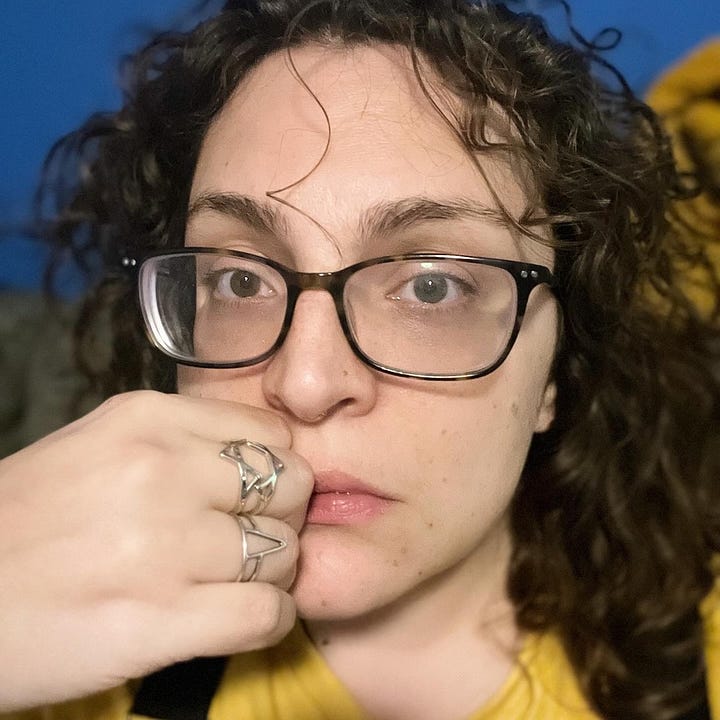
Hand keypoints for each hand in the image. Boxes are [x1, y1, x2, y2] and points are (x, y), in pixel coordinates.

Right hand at [0, 391, 312, 710]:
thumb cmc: (30, 518)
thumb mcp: (102, 445)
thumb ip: (184, 441)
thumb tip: (266, 456)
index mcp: (148, 419)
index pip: (272, 432)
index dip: (276, 468)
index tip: (256, 495)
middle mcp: (162, 470)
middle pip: (292, 485)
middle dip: (284, 515)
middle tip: (253, 537)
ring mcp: (164, 544)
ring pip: (286, 551)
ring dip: (274, 572)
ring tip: (237, 581)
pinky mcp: (160, 620)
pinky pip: (268, 613)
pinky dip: (268, 619)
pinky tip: (239, 618)